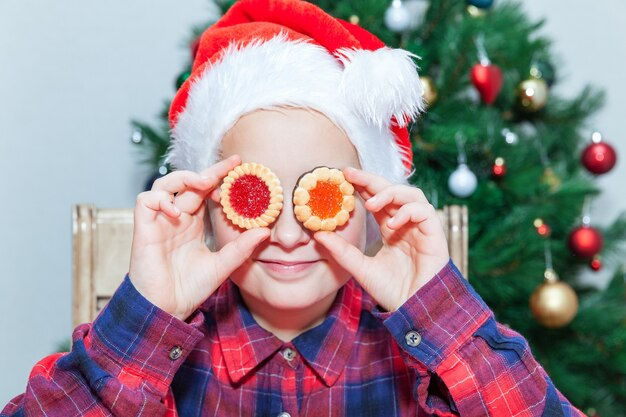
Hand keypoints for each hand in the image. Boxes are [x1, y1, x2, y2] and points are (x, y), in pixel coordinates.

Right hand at [128, 155, 269, 320]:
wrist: (167, 309)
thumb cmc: (190, 288)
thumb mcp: (223, 265)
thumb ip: (241, 248)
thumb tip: (266, 231)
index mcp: (193, 223)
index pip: (205, 190)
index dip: (219, 176)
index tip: (239, 166)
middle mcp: (176, 218)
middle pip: (188, 182)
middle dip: (209, 171)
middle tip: (230, 167)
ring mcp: (159, 222)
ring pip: (164, 185)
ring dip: (184, 178)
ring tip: (204, 183)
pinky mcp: (143, 228)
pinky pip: (146, 201)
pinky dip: (161, 200)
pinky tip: (178, 213)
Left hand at [314, 167, 449, 311]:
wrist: (414, 309)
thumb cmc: (392, 291)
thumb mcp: (360, 268)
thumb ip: (341, 251)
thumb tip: (317, 234)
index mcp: (390, 228)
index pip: (376, 199)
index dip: (362, 185)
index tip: (343, 176)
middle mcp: (406, 224)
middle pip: (392, 191)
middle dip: (371, 180)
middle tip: (351, 175)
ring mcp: (421, 228)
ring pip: (412, 195)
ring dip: (390, 193)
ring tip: (371, 204)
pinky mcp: (435, 235)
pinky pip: (425, 212)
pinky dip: (408, 212)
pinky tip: (393, 223)